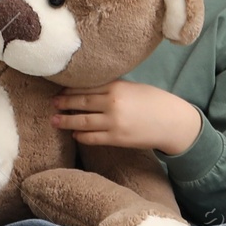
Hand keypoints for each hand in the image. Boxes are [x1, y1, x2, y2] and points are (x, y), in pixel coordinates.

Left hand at [50, 80, 202, 154]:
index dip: (69, 90)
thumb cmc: (154, 102)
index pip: (85, 87)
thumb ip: (112, 87)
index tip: (59, 91)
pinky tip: (74, 134)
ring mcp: (114, 122)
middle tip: (52, 104)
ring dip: (66, 121)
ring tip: (54, 120)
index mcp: (116, 86)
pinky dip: (81, 136)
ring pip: (82, 121)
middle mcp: (112, 103)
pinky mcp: (117, 138)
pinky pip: (93, 137)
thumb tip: (89, 88)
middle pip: (80, 103)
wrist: (173, 123)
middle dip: (63, 104)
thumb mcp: (133, 87)